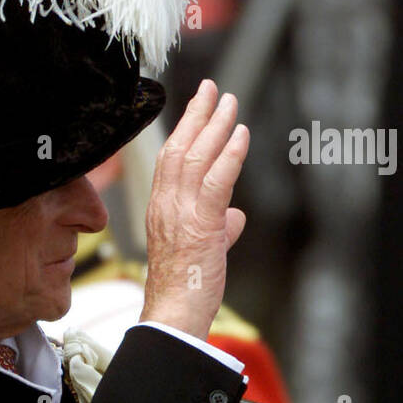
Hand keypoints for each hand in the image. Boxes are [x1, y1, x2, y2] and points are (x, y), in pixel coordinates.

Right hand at [140, 79, 248, 340]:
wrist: (174, 313)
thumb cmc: (185, 286)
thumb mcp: (201, 249)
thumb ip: (217, 226)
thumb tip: (235, 216)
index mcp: (161, 209)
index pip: (170, 159)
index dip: (184, 128)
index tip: (199, 105)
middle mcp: (165, 205)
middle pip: (179, 149)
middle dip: (198, 115)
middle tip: (214, 89)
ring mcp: (180, 214)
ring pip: (196, 159)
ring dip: (215, 127)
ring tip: (230, 103)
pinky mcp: (200, 225)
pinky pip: (215, 182)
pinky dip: (229, 155)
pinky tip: (241, 135)